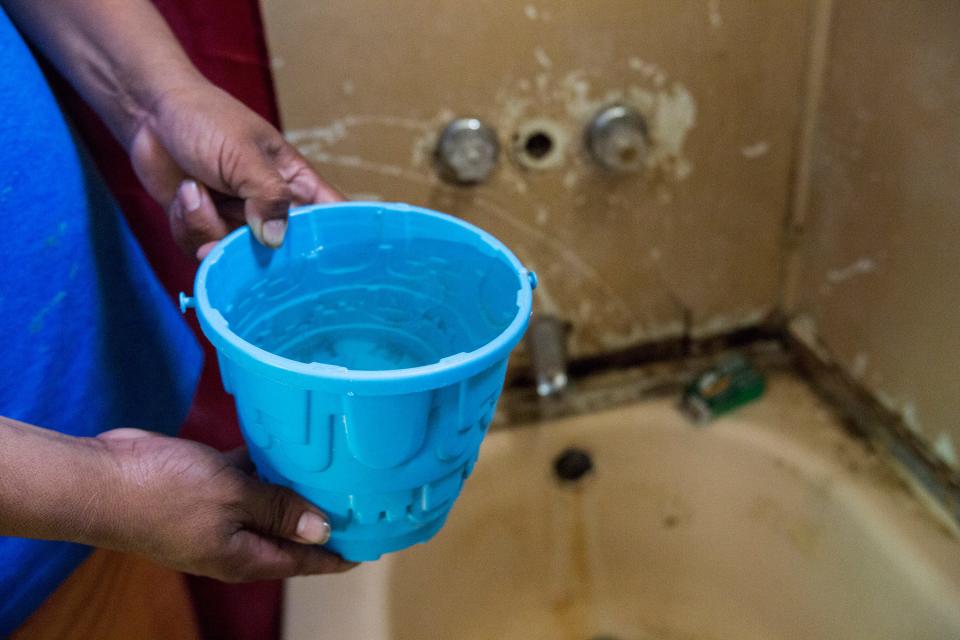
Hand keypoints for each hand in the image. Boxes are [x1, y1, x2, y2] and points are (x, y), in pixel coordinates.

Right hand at [96, 428, 353, 581]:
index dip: (340, 554)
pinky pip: (246, 477)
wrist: (100, 479)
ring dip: (297, 485)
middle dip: (325, 516)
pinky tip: (287, 440)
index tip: (375, 543)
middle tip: (365, 492)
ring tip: (336, 464)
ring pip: (270, 501)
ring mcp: (219, 514)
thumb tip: (324, 529)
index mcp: (246, 556)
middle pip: (292, 532)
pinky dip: (265, 462)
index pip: (306, 562)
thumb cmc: (164, 495)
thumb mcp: (233, 500)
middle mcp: (236, 540)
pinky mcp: (205, 487)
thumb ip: (279, 511)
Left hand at [129, 81, 342, 259]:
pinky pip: (200, 249)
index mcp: (295, 183)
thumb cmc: (205, 119)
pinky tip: (183, 193)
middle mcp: (270, 208)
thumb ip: (268, 196)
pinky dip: (186, 223)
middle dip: (253, 245)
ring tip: (195, 188)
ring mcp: (236, 221)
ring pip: (235, 255)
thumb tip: (277, 240)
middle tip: (236, 224)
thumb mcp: (243, 154)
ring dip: (207, 223)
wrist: (150, 113)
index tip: (329, 260)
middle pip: (282, 251)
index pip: (330, 216)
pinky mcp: (204, 228)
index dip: (336, 240)